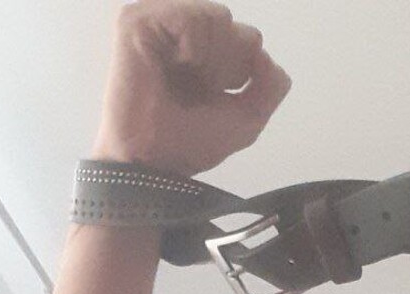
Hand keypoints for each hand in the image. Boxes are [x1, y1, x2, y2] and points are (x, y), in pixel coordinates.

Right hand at [93, 0, 291, 176]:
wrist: (154, 161)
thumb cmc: (190, 143)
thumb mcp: (248, 118)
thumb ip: (272, 85)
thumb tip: (264, 53)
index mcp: (204, 50)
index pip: (248, 38)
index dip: (241, 72)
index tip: (215, 96)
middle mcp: (181, 32)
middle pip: (234, 26)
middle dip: (227, 65)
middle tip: (198, 91)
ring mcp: (159, 22)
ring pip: (217, 16)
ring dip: (211, 59)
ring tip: (185, 80)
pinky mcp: (137, 20)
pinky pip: (191, 15)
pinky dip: (194, 46)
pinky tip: (176, 65)